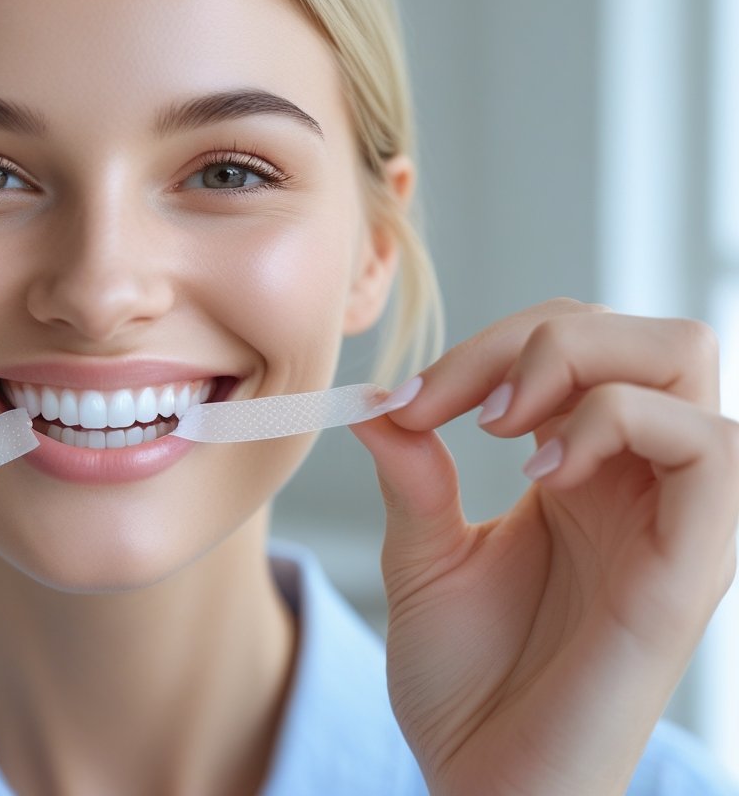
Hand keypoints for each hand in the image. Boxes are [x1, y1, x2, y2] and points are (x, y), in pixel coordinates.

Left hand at [350, 298, 738, 794]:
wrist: (483, 785)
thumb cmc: (465, 686)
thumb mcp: (424, 559)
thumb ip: (414, 474)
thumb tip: (379, 400)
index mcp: (581, 474)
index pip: (577, 343)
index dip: (493, 345)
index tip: (407, 400)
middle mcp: (636, 485)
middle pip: (642, 334)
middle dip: (542, 334)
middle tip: (463, 403)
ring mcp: (670, 521)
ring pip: (686, 361)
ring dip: (582, 362)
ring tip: (503, 428)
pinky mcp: (688, 569)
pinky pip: (713, 450)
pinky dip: (622, 423)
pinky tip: (545, 473)